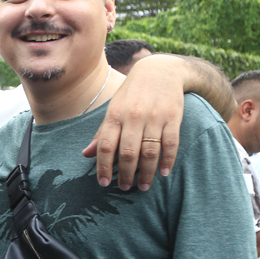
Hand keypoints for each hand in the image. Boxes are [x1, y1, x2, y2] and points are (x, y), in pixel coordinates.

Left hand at [83, 57, 184, 190]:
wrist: (161, 70)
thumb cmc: (132, 94)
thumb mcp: (113, 109)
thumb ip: (101, 133)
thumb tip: (86, 155)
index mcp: (115, 115)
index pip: (105, 145)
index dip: (103, 166)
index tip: (104, 183)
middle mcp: (133, 117)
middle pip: (127, 152)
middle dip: (125, 174)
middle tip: (124, 188)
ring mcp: (154, 117)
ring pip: (149, 151)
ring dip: (145, 173)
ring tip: (143, 186)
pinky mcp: (173, 118)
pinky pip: (170, 144)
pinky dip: (167, 160)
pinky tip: (163, 173)